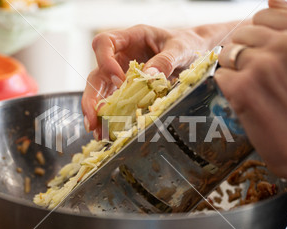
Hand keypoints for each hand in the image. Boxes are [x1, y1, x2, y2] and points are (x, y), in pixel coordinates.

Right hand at [82, 24, 207, 134]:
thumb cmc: (185, 43)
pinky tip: (108, 130)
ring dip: (97, 112)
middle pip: (96, 73)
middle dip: (92, 97)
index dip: (105, 61)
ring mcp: (122, 72)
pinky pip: (114, 101)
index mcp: (131, 38)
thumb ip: (166, 60)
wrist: (194, 51)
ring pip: (100, 91)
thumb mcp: (180, 48)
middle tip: (93, 118)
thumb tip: (149, 76)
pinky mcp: (127, 88)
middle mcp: (121, 56)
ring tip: (98, 131)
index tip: (119, 81)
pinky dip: (110, 116)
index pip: (104, 43)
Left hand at [215, 1, 286, 194]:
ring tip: (255, 89)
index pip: (262, 16)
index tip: (270, 59)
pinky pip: (220, 76)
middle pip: (241, 34)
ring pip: (227, 53)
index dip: (261, 39)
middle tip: (262, 78)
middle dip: (246, 54)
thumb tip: (272, 0)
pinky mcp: (243, 87)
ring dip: (235, 71)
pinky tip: (247, 100)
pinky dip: (228, 88)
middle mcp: (286, 43)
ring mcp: (263, 65)